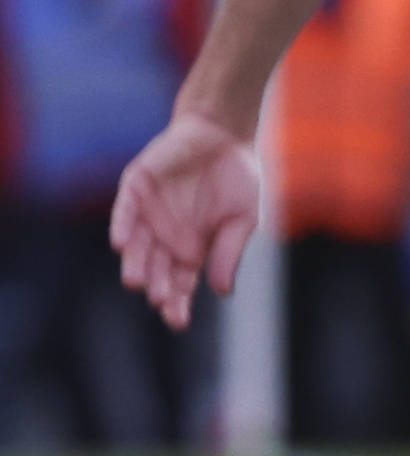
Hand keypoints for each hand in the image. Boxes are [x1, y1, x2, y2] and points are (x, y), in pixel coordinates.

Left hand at [109, 110, 262, 330]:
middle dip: (158, 286)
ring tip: (136, 282)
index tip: (178, 321)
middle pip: (157, 269)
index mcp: (191, 248)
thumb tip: (222, 292)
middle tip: (161, 301)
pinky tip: (119, 243)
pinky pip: (125, 210)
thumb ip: (229, 252)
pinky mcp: (137, 188)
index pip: (181, 282)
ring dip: (134, 263)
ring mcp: (149, 213)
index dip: (178, 302)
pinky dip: (122, 225)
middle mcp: (165, 236)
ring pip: (136, 245)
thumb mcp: (244, 219)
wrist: (225, 134)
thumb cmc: (237, 178)